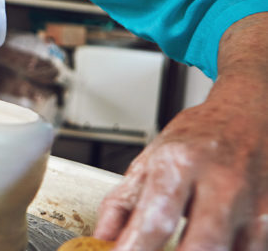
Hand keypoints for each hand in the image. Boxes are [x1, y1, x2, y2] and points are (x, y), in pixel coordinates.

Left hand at [93, 71, 267, 249]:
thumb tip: (101, 239)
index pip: (155, 220)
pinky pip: (252, 250)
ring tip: (179, 247)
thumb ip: (121, 203)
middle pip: (201, 246)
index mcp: (179, 163)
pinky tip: (207, 246)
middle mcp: (220, 182)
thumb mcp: (149, 161)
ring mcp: (252, 203)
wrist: (245, 116)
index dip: (134, 250)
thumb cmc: (196, 138)